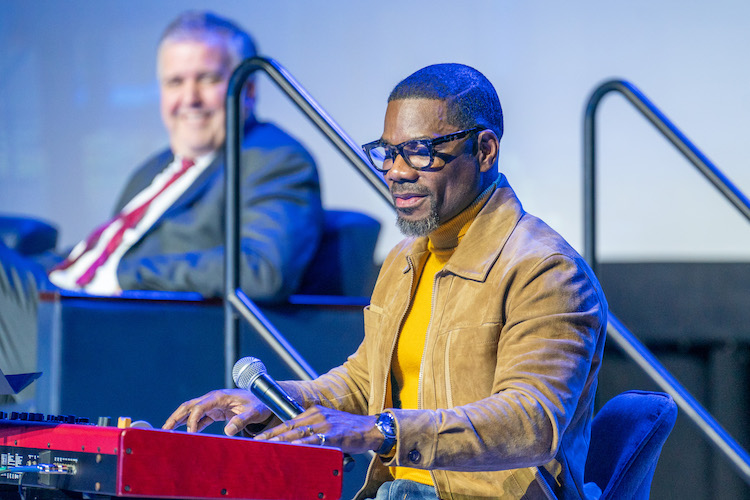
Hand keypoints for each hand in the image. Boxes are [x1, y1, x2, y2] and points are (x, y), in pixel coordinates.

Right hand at [162, 389, 272, 434]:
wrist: (264, 400)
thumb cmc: (259, 404)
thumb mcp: (254, 412)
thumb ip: (242, 420)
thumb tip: (228, 431)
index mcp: (220, 396)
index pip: (200, 407)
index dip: (193, 420)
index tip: (190, 433)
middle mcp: (213, 399)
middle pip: (189, 406)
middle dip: (176, 417)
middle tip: (164, 429)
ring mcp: (213, 405)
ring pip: (191, 411)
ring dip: (179, 420)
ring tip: (167, 431)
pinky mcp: (215, 412)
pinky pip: (199, 418)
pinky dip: (190, 425)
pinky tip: (184, 434)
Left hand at [255, 405, 383, 454]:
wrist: (371, 428)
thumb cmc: (349, 429)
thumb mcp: (328, 423)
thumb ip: (312, 429)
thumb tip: (295, 441)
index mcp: (314, 412)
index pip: (289, 422)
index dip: (273, 431)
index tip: (258, 438)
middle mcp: (318, 415)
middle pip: (290, 427)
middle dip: (271, 436)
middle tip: (256, 444)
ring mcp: (326, 424)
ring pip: (299, 434)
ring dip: (282, 442)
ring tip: (268, 448)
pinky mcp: (334, 434)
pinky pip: (315, 441)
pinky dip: (302, 446)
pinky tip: (293, 450)